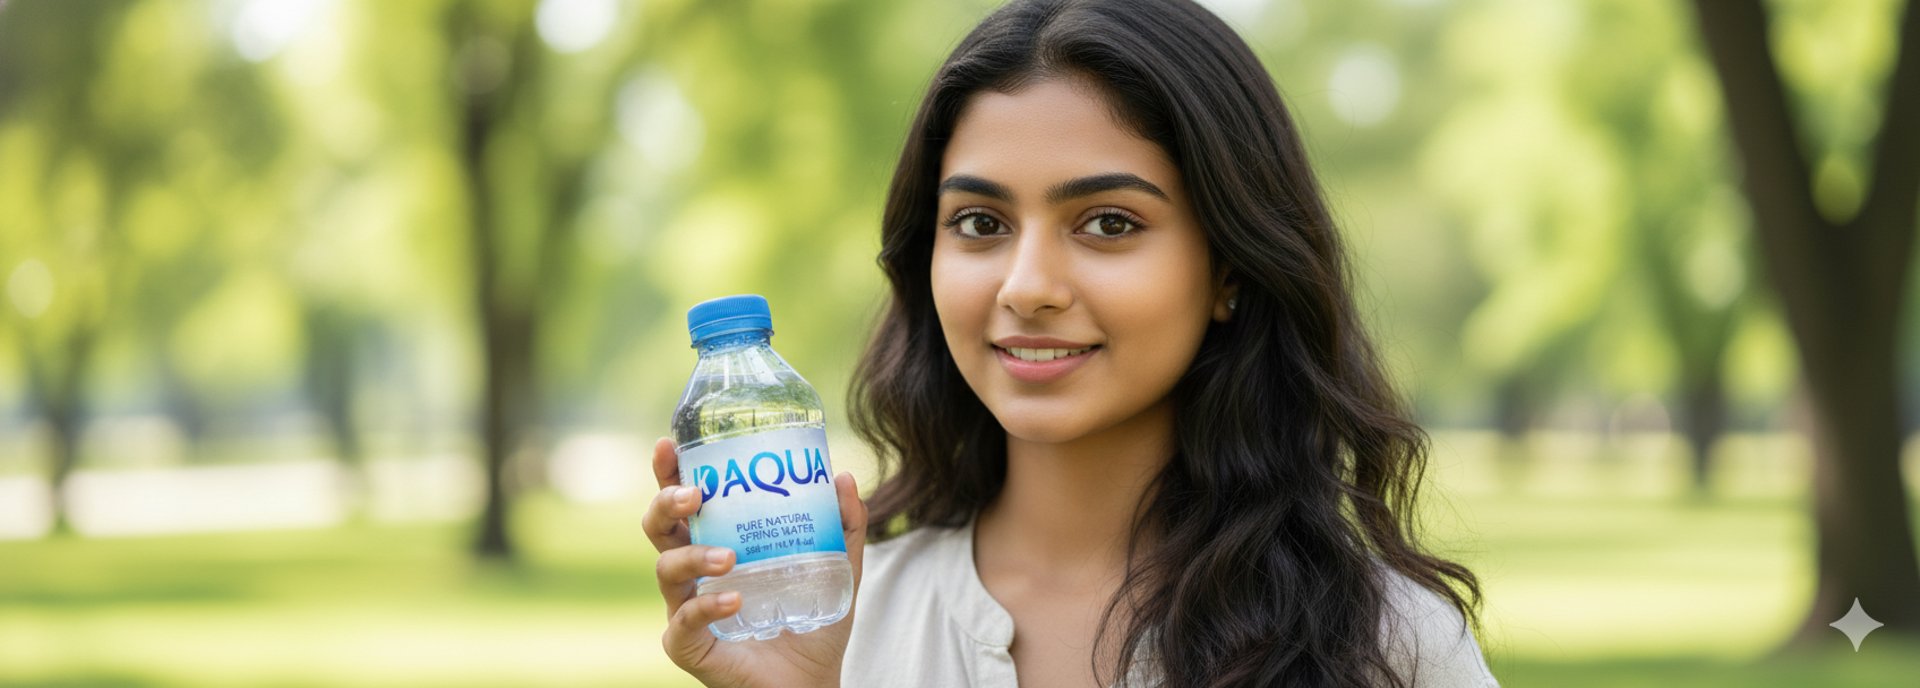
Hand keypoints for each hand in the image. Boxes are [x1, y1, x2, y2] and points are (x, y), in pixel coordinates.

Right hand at [645, 437, 867, 687]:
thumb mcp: (838, 568)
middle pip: (657, 528)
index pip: (684, 502)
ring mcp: (685, 609)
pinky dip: (705, 605)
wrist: (813, 682)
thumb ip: (844, 526)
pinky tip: (733, 598)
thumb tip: (843, 478)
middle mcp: (693, 573)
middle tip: (694, 494)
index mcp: (716, 543)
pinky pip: (683, 622)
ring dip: (693, 556)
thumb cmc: (813, 622)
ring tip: (730, 558)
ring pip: (664, 570)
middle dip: (665, 503)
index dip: (669, 472)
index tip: (669, 444)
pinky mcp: (688, 646)